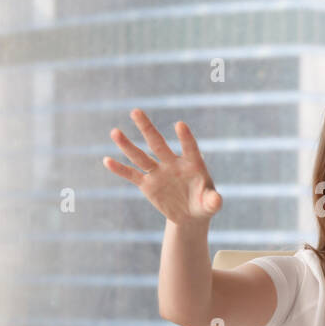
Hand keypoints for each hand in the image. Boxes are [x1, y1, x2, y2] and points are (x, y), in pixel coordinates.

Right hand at [103, 110, 221, 223]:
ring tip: (114, 132)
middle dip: (146, 128)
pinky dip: (120, 169)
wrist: (190, 214)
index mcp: (192, 163)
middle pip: (157, 143)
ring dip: (127, 145)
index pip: (189, 147)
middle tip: (136, 111)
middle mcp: (172, 163)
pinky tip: (107, 161)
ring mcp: (158, 173)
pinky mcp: (148, 185)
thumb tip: (217, 201)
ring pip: (141, 156)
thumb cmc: (204, 204)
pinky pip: (132, 175)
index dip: (185, 138)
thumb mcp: (211, 204)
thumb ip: (214, 201)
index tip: (180, 125)